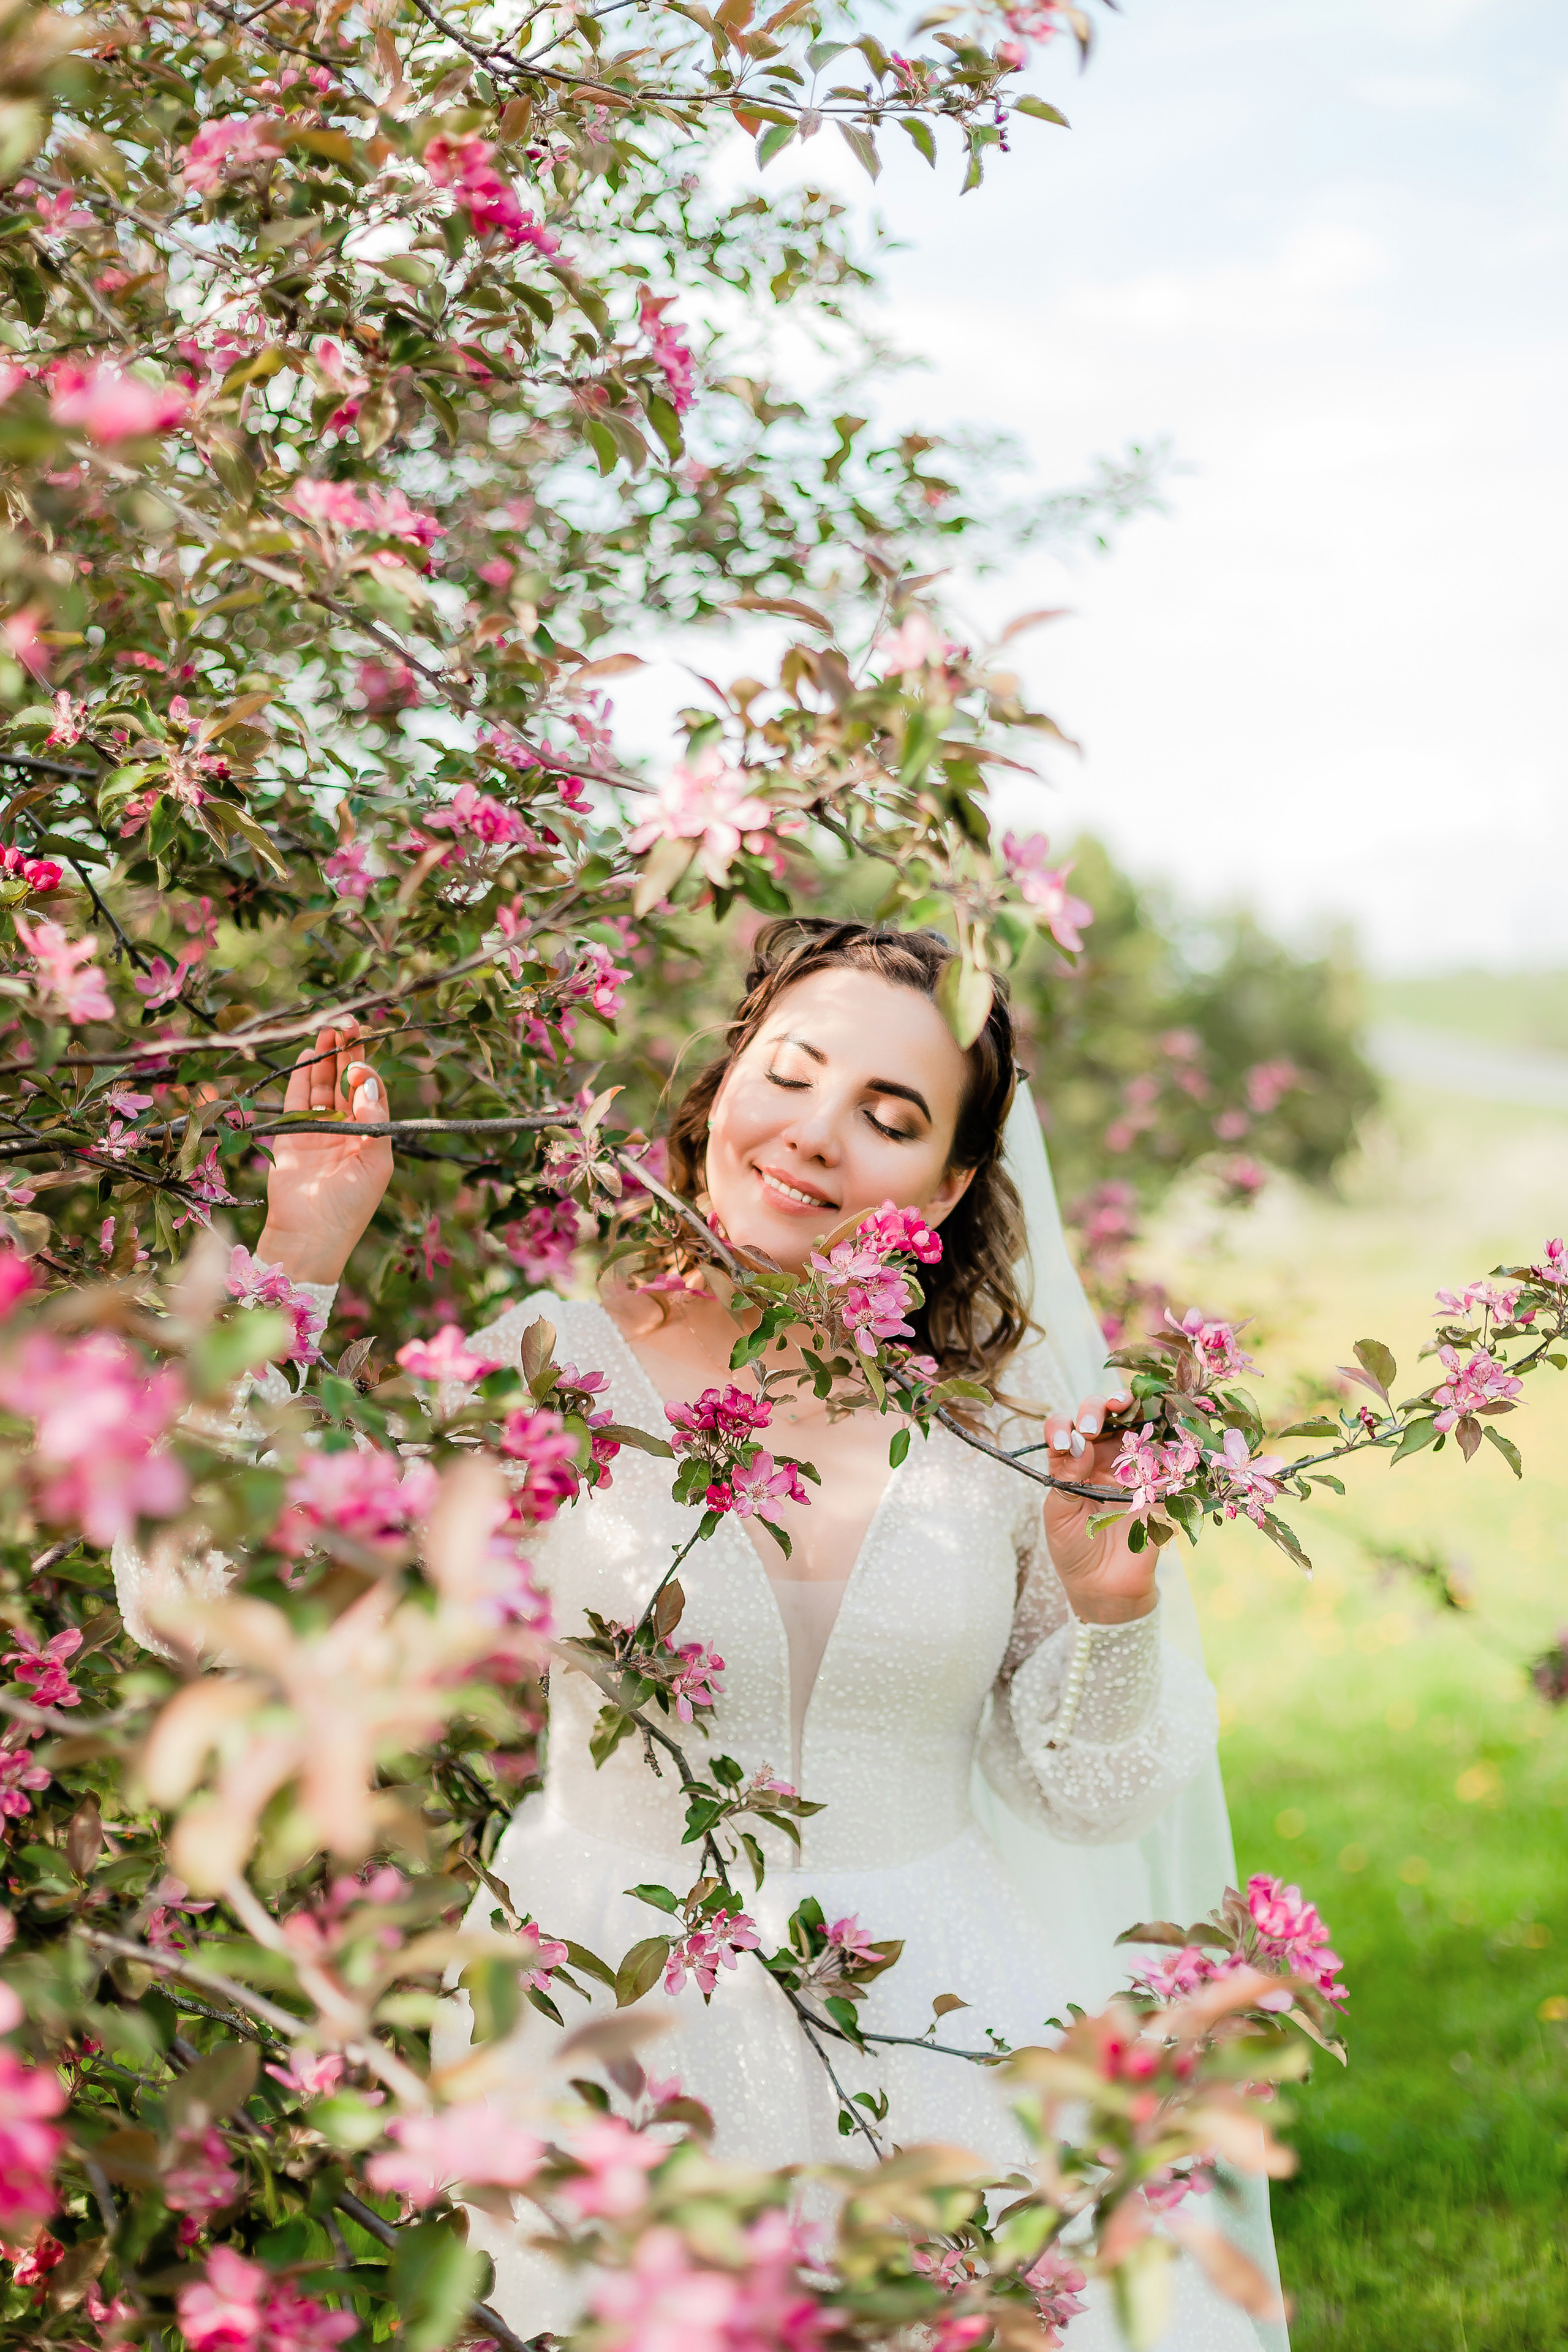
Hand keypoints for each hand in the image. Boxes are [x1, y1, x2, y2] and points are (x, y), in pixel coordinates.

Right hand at [255, 1021, 391, 1285]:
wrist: (310, 1236)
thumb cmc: (351, 1206)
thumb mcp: (375, 1164)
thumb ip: (373, 1121)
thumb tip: (366, 1083)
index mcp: (370, 1134)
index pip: (370, 1092)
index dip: (366, 1072)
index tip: (360, 1060)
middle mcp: (345, 1128)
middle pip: (344, 1081)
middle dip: (346, 1053)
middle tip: (347, 1024)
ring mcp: (316, 1129)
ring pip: (321, 1084)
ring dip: (324, 1058)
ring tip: (328, 1030)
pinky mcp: (290, 1133)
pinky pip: (296, 1098)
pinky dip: (301, 1076)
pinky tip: (307, 1053)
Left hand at [1039, 1386, 1156, 1624]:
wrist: (1106, 1586)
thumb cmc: (1074, 1549)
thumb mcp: (1058, 1515)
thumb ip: (1065, 1479)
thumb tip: (1077, 1443)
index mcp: (1071, 1463)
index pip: (1064, 1430)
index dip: (1062, 1426)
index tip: (1062, 1442)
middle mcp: (1101, 1458)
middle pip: (1100, 1416)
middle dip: (1097, 1407)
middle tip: (1093, 1426)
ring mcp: (1132, 1466)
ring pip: (1133, 1424)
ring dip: (1130, 1407)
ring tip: (1123, 1405)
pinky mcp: (1158, 1482)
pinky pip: (1164, 1453)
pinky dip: (1163, 1435)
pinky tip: (1158, 1428)